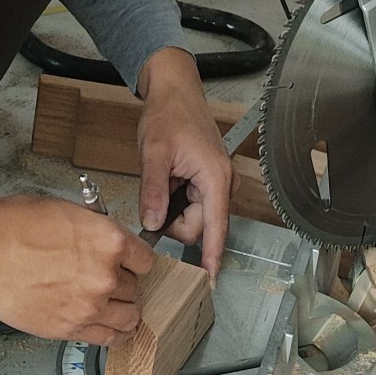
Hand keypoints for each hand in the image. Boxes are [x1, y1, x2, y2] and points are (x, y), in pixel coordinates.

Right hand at [0, 188, 155, 343]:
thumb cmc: (14, 226)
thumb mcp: (66, 212)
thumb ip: (93, 232)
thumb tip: (102, 243)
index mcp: (109, 241)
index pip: (145, 259)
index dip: (136, 262)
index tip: (131, 266)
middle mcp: (106, 276)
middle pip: (135, 288)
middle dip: (125, 285)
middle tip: (111, 283)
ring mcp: (90, 306)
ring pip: (129, 317)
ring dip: (125, 312)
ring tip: (118, 310)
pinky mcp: (72, 328)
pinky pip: (108, 338)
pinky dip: (116, 335)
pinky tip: (116, 331)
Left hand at [135, 46, 232, 276]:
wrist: (175, 90)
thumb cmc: (169, 113)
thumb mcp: (154, 152)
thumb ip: (154, 191)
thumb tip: (154, 224)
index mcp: (215, 179)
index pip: (216, 231)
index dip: (211, 260)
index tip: (208, 285)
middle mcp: (222, 185)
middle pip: (198, 228)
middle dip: (174, 223)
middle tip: (155, 198)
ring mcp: (215, 185)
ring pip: (192, 219)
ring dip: (173, 210)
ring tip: (163, 181)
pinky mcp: (207, 184)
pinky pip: (190, 207)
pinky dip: (175, 202)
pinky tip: (168, 182)